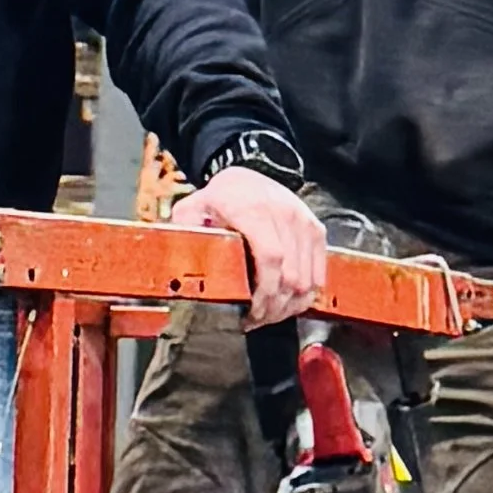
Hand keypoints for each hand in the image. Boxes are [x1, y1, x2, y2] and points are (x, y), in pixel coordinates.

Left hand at [170, 168, 329, 328]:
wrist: (250, 173)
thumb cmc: (221, 196)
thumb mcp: (193, 208)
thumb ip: (184, 234)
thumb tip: (174, 266)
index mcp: (252, 209)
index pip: (271, 258)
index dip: (264, 293)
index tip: (249, 312)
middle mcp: (284, 214)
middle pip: (291, 276)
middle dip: (273, 308)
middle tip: (254, 319)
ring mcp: (304, 223)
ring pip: (307, 280)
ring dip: (288, 306)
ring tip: (267, 314)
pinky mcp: (316, 231)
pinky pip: (319, 274)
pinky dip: (304, 295)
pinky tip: (284, 303)